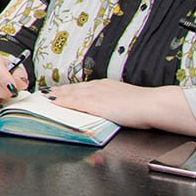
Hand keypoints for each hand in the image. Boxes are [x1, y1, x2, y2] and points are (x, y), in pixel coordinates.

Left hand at [44, 80, 195, 133]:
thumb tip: (108, 108)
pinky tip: (53, 103)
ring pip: (70, 94)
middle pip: (72, 89)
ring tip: (42, 98)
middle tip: (43, 94)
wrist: (153, 105)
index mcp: (106, 86)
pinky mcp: (95, 104)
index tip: (56, 91)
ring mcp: (95, 95)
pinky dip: (61, 102)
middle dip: (57, 92)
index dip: (67, 90)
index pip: (81, 87)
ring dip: (55, 96)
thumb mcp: (125, 101)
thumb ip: (113, 103)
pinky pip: (73, 102)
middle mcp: (98, 87)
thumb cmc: (145, 107)